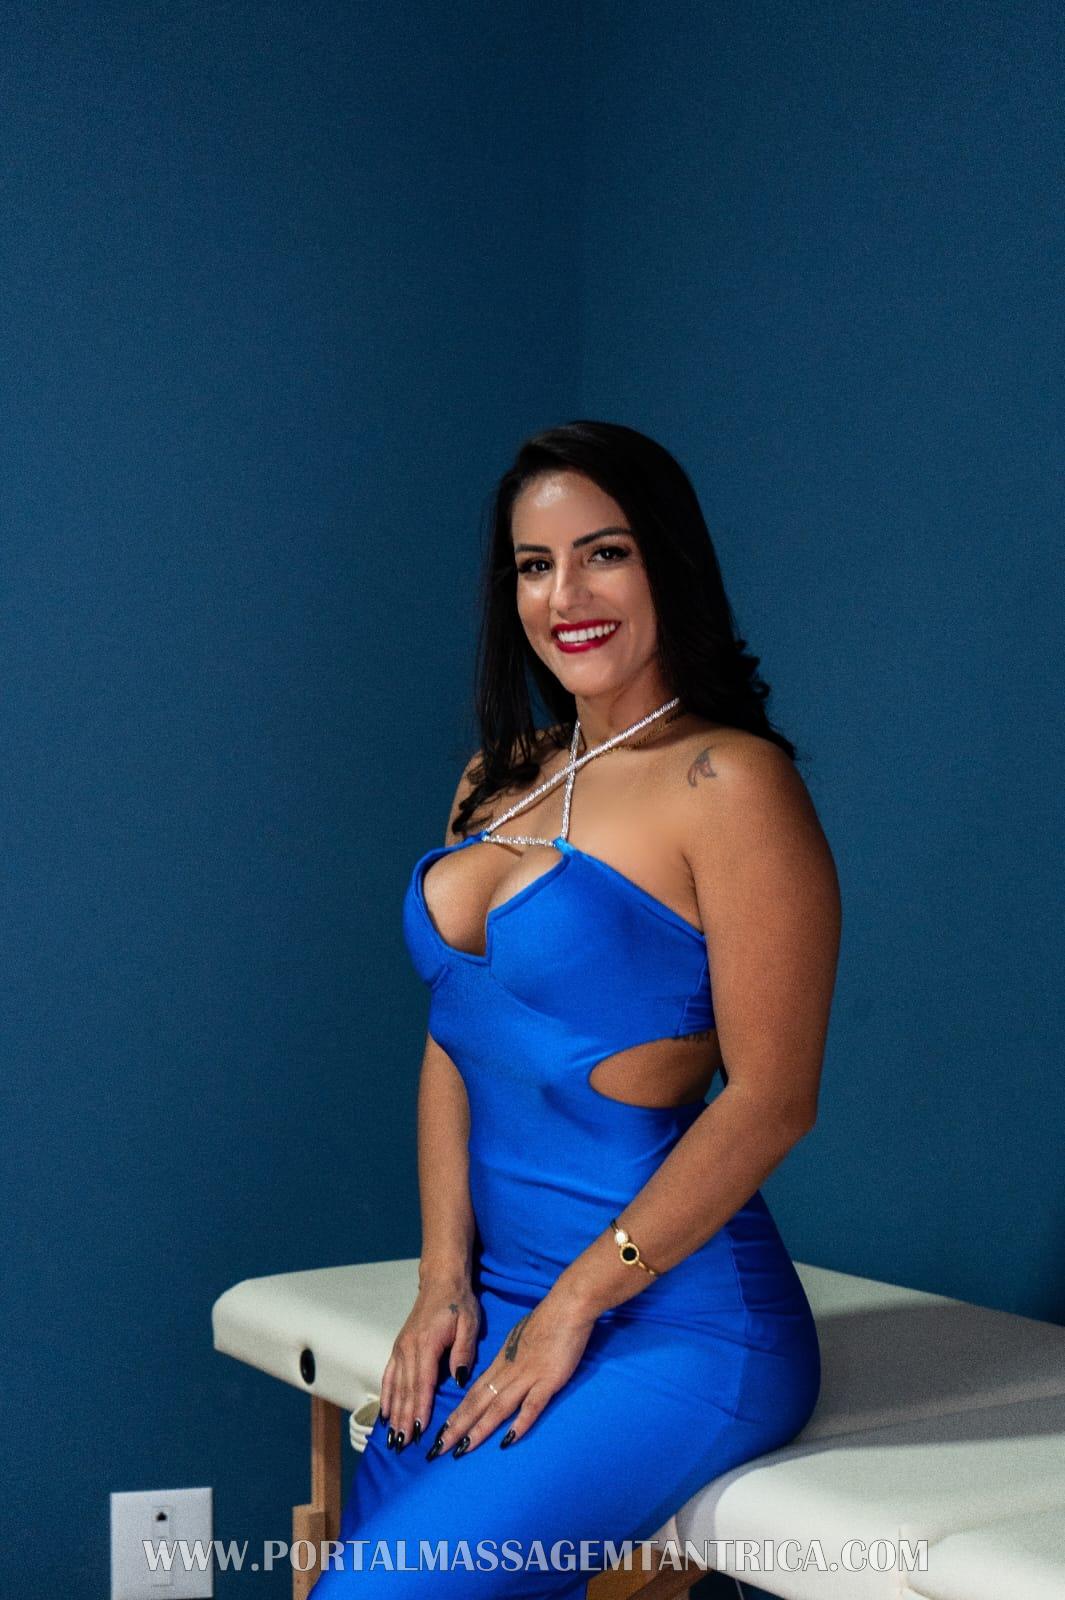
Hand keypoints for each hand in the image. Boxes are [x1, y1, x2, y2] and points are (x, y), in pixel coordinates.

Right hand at [378, 1275, 480, 1451]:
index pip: (423, 1382)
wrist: (441, 1282)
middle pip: (406, 1389)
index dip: (420, 1407)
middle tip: (402, 1444)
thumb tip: (458, 1380)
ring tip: (392, 1436)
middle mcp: (409, 1348)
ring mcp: (401, 1348)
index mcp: (427, 1344)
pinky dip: (386, 1395)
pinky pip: (389, 1375)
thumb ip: (463, 1352)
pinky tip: (385, 1413)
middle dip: (404, 1418)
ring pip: (396, 1386)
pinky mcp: (399, 1347)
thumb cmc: (458, 1303)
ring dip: (394, 1412)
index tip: (418, 1430)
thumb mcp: (469, 1324)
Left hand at [425, 1284, 596, 1458]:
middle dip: (456, 1428)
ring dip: (478, 1430)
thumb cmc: (546, 1320)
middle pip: (477, 1403)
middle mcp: (508, 1372)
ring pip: (498, 1407)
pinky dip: (519, 1423)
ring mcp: (528, 1377)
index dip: (456, 1414)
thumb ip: (509, 1359)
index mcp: (500, 1362)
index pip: (472, 1393)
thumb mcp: (518, 1339)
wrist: (567, 1306)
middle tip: (437, 1450)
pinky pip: (531, 1405)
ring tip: (461, 1450)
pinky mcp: (548, 1380)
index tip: (441, 1433)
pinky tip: (507, 1441)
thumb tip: (500, 1373)